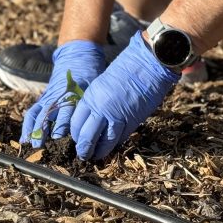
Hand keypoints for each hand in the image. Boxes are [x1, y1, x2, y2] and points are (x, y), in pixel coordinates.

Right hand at [20, 41, 106, 146]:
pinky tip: (24, 139)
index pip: (66, 111)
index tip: (59, 137)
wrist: (77, 58)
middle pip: (48, 115)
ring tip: (31, 143)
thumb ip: (90, 103)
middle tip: (40, 144)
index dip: (62, 124)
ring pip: (38, 114)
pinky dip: (28, 125)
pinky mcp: (43, 99)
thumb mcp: (93, 86)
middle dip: (43, 130)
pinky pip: (32, 112)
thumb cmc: (90, 76)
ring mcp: (48, 98)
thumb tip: (94, 124)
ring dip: (33, 129)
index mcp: (71, 93)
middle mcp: (57, 97)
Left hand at [70, 31, 179, 159]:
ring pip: (104, 142)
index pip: (76, 123)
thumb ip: (95, 102)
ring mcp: (117, 117)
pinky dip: (114, 144)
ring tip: (96, 156)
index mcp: (91, 97)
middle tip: (83, 155)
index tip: (76, 139)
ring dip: (98, 152)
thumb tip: (91, 119)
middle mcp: (101, 109)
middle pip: (86, 136)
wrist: (146, 66)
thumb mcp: (102, 84)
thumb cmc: (125, 70)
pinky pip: (120, 138)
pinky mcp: (132, 122)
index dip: (75, 134)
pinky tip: (112, 146)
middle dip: (83, 148)